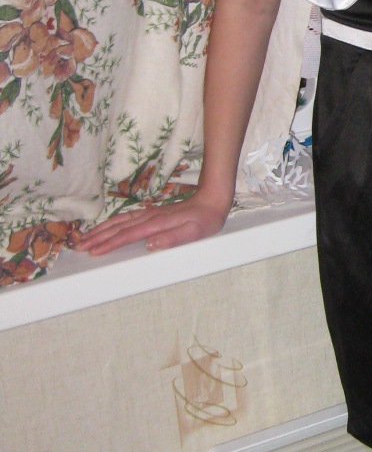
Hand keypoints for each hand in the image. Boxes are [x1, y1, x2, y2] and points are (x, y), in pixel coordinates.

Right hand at [74, 190, 229, 256]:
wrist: (212, 200)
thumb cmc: (206, 220)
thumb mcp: (195, 232)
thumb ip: (173, 239)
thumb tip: (149, 246)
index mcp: (157, 224)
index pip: (128, 236)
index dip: (109, 244)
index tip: (93, 252)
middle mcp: (149, 217)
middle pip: (118, 228)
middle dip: (97, 237)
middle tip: (78, 246)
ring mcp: (149, 214)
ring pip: (119, 221)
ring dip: (101, 229)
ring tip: (85, 237)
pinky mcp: (152, 213)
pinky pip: (126, 218)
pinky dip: (112, 223)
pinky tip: (106, 227)